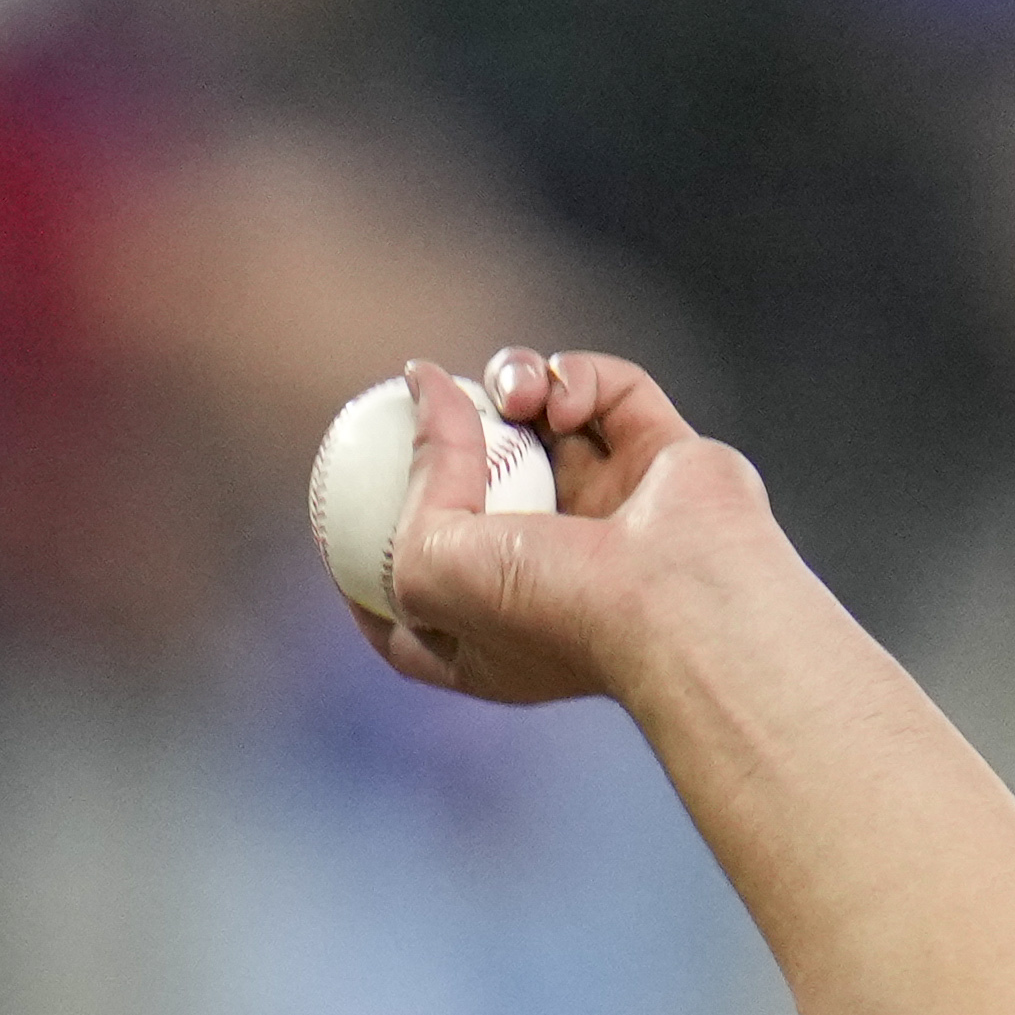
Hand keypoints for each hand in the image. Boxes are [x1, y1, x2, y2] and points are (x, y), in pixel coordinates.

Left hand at [358, 347, 765, 712]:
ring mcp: (613, 512)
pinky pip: (612, 392)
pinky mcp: (665, 458)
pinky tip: (567, 399)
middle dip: (447, 438)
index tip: (333, 506)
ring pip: (542, 423)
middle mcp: (551, 577)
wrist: (681, 606)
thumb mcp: (424, 564)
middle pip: (476, 489)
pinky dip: (582, 379)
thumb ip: (412, 479)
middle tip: (425, 394)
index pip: (409, 596)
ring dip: (515, 384)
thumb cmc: (548, 608)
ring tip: (514, 391)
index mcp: (487, 635)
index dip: (366, 550)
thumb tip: (425, 386)